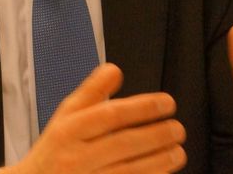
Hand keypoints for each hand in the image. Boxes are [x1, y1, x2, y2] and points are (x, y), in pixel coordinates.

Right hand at [2, 63, 186, 173]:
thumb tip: (115, 70)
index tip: (167, 104)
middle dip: (156, 135)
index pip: (110, 115)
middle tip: (178, 128)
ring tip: (177, 151)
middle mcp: (76, 158)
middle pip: (123, 144)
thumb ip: (92, 92)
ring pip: (129, 172)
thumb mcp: (65, 115)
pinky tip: (163, 172)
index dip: (142, 108)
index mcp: (68, 130)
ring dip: (159, 161)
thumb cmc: (55, 149)